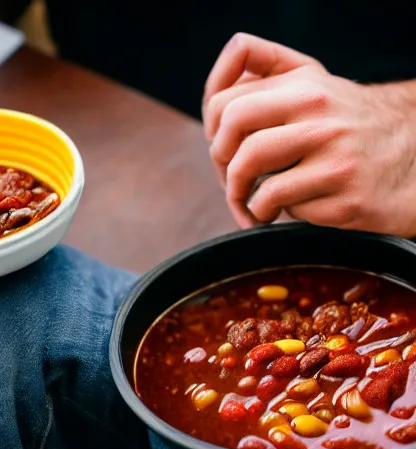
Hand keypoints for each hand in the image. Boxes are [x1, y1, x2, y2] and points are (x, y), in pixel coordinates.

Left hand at [202, 33, 415, 237]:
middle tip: (231, 181)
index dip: (211, 134)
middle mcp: (319, 110)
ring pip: (250, 164)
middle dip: (220, 159)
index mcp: (303, 84)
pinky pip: (282, 204)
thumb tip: (213, 98)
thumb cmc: (346, 129)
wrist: (413, 161)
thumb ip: (265, 77)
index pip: (225, 99)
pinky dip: (274, 213)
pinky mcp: (344, 193)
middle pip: (233, 122)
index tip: (223, 155)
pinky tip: (286, 213)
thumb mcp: (313, 88)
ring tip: (252, 205)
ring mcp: (334, 150)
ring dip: (239, 194)